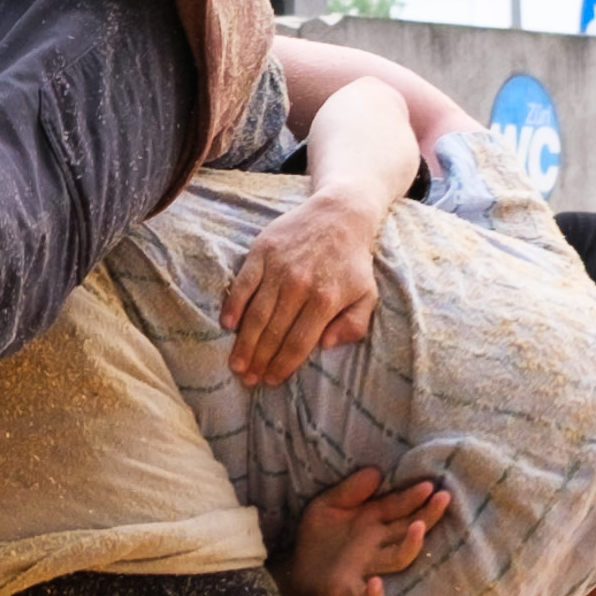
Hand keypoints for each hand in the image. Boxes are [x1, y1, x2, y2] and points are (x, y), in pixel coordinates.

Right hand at [222, 191, 380, 385]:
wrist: (339, 214)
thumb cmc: (353, 261)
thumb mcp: (367, 295)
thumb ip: (353, 325)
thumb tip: (326, 345)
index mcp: (325, 300)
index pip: (298, 343)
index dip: (282, 365)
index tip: (271, 381)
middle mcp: (299, 286)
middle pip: (273, 333)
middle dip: (259, 361)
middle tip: (248, 380)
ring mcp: (278, 268)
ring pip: (256, 314)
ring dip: (244, 343)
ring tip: (236, 364)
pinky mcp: (262, 252)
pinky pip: (243, 285)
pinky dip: (234, 306)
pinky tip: (227, 326)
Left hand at [282, 464, 450, 595]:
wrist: (296, 572)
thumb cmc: (318, 536)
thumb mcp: (327, 504)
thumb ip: (350, 490)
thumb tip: (377, 471)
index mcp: (373, 521)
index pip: (399, 506)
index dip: (415, 495)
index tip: (431, 484)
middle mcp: (377, 544)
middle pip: (409, 529)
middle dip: (428, 514)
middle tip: (443, 498)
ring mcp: (367, 566)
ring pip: (398, 559)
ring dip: (410, 545)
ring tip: (418, 527)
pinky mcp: (349, 588)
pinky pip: (365, 595)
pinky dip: (373, 593)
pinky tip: (376, 584)